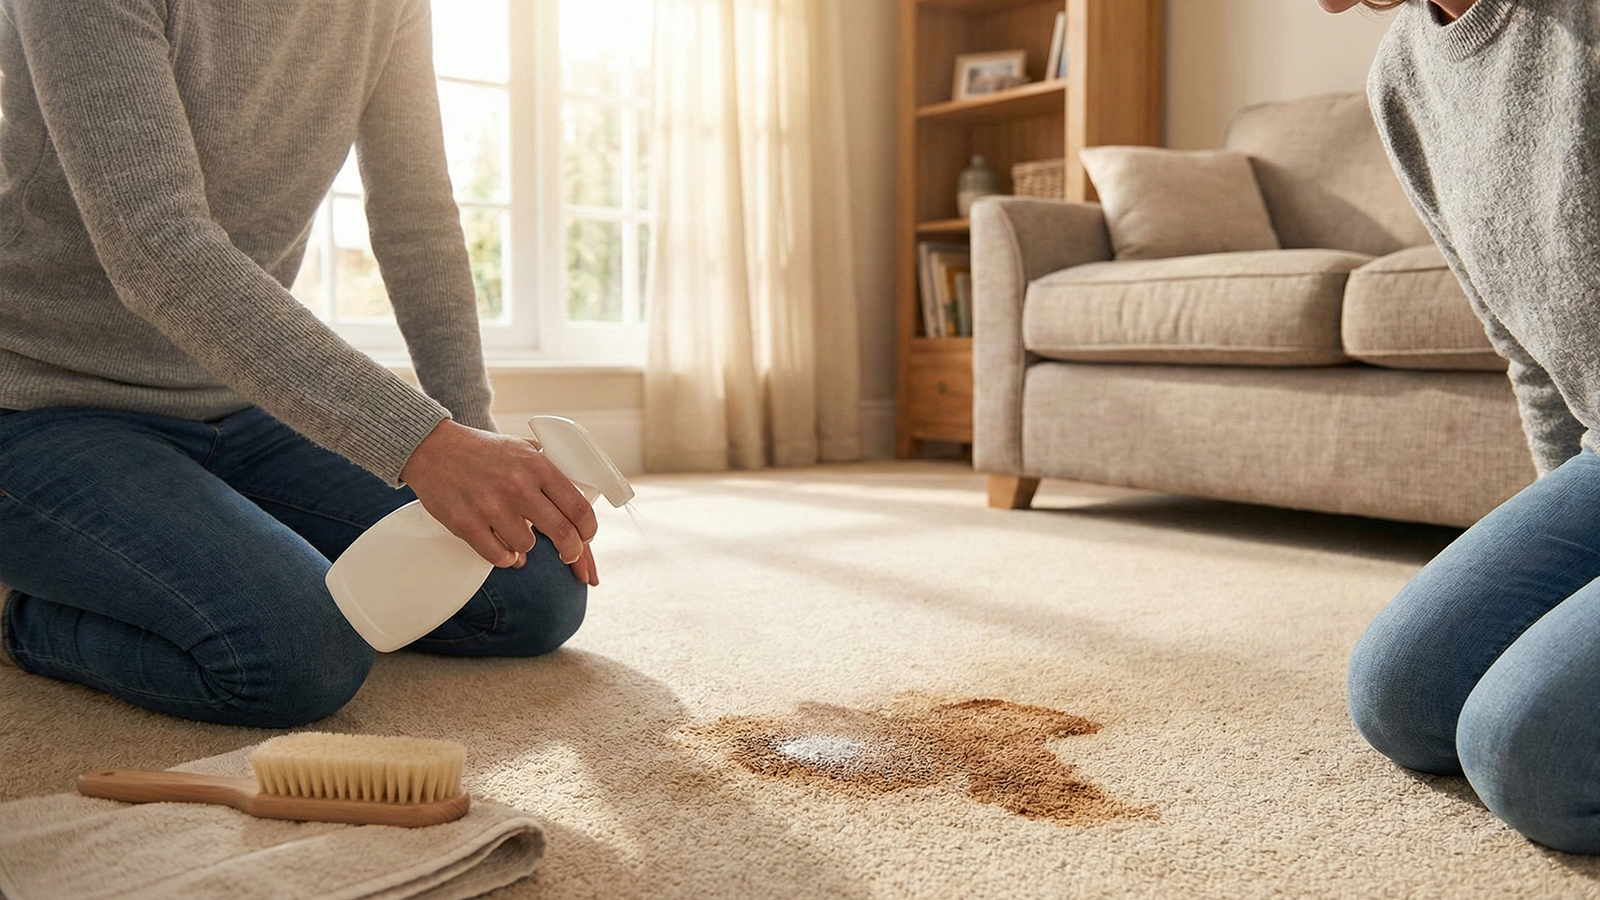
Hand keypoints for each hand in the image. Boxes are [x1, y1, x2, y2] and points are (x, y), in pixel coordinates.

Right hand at [399, 419, 599, 584]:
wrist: (433, 448)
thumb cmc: (483, 450)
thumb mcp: (523, 447)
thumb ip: (550, 468)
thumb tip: (580, 491)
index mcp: (537, 466)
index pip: (578, 507)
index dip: (588, 529)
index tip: (586, 535)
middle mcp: (518, 486)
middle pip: (562, 533)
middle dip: (572, 550)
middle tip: (569, 554)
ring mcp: (491, 507)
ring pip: (528, 546)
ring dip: (528, 548)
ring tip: (521, 539)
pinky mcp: (467, 524)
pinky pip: (499, 556)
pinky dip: (507, 558)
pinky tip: (507, 551)